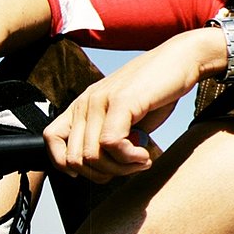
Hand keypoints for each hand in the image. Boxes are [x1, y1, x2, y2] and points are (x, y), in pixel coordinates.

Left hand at [44, 33, 204, 182]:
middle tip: (130, 167)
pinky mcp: (121, 101)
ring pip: (92, 156)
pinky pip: (111, 143)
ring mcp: (101, 101)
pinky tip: (146, 155)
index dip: (69, 164)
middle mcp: (86, 102)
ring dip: (120, 168)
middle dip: (104, 174)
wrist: (182, 60)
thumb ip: (110, 137)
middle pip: (74, 158)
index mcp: (83, 105)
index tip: (101, 169)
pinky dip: (129, 158)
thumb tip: (106, 169)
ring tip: (141, 161)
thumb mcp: (126, 118)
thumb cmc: (157, 92)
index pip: (51, 139)